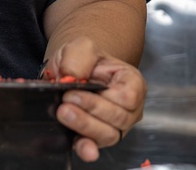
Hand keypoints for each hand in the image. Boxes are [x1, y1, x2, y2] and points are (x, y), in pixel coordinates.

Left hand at [45, 36, 146, 162]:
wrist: (72, 68)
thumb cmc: (84, 59)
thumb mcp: (81, 47)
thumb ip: (78, 58)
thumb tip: (71, 77)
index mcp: (132, 83)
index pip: (128, 97)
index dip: (102, 98)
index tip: (74, 91)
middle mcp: (129, 108)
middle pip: (118, 119)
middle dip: (90, 111)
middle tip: (66, 102)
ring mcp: (115, 125)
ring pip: (108, 135)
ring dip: (85, 126)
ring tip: (63, 113)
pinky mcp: (97, 137)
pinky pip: (95, 146)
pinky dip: (86, 148)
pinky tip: (80, 146)